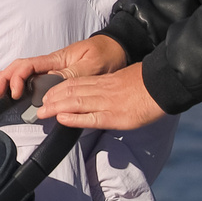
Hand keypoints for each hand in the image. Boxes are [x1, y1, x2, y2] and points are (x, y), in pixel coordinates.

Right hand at [0, 34, 129, 98]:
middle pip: (21, 67)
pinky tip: (10, 84)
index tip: (14, 93)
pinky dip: (17, 78)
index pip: (29, 66)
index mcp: (57, 59)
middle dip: (4, 77)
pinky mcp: (57, 72)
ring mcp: (53, 67)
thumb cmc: (107, 55)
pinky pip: (32, 75)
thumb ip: (70, 75)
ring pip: (23, 70)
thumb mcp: (92, 66)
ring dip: (6, 77)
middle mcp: (51, 62)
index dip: (17, 78)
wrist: (118, 46)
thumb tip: (49, 85)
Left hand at [34, 62, 169, 131]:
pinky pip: (89, 118)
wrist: (163, 85)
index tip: (46, 94)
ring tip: (42, 113)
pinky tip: (61, 119)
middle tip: (38, 105)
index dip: (58, 88)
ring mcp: (107, 103)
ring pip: (75, 103)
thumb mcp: (124, 80)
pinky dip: (73, 118)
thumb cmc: (146, 83)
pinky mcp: (114, 117)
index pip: (75, 83)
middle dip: (52, 99)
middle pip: (71, 92)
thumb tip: (99, 93)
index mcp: (104, 81)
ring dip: (56, 108)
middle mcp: (102, 91)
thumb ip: (109, 86)